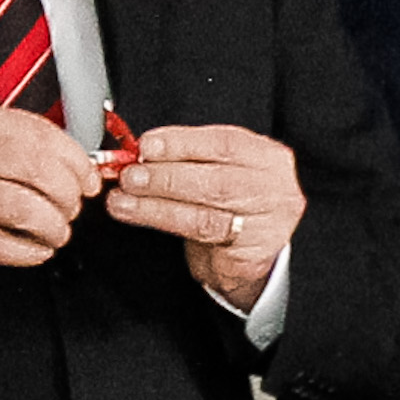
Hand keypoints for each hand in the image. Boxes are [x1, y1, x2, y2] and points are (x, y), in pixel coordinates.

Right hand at [0, 100, 99, 276]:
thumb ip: (2, 139)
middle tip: (73, 207)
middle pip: (37, 169)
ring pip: (24, 208)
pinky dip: (27, 252)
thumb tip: (67, 159)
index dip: (74, 160)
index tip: (88, 178)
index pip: (38, 133)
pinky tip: (34, 250)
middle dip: (68, 194)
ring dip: (53, 226)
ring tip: (56, 231)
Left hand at [105, 124, 304, 312]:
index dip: (182, 143)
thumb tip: (140, 153)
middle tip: (130, 176)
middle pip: (216, 181)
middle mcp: (275, 189)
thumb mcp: (217, 172)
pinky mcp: (252, 255)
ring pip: (205, 215)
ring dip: (156, 205)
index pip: (225, 144)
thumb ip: (187, 160)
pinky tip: (138, 216)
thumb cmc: (230, 205)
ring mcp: (268, 225)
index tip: (147, 145)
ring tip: (123, 200)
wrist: (248, 253)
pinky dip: (164, 224)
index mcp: (268, 158)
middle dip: (165, 177)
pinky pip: (202, 242)